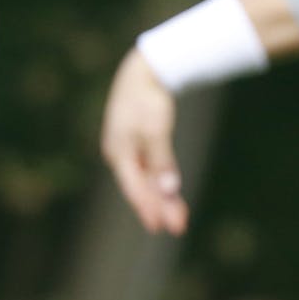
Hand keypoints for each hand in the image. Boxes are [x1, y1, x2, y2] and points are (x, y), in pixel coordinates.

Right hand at [100, 48, 188, 234]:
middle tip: (179, 227)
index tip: (160, 227)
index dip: (148, 208)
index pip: (134, 188)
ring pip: (146, 180)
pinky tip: (171, 194)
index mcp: (118, 152)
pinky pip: (149, 169)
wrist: (143, 71)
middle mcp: (120, 155)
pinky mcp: (137, 144)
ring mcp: (128, 150)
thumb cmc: (147, 99)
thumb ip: (161, 162)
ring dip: (162, 198)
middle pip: (141, 188)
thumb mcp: (156, 130)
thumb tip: (168, 191)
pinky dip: (160, 182)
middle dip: (160, 207)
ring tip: (180, 218)